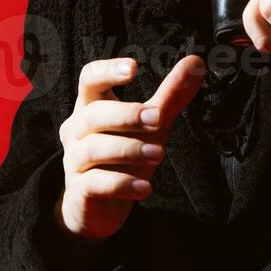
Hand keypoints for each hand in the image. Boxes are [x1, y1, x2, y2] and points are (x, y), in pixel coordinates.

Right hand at [57, 55, 205, 240]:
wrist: (100, 208)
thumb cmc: (124, 157)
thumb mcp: (151, 125)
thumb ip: (171, 95)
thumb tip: (196, 62)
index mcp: (91, 105)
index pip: (89, 78)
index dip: (108, 70)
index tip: (134, 68)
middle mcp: (77, 129)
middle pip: (93, 113)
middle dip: (127, 115)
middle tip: (158, 120)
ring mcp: (74, 160)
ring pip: (94, 148)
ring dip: (129, 149)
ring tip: (158, 154)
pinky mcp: (78, 191)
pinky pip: (96, 183)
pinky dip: (122, 184)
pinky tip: (145, 187)